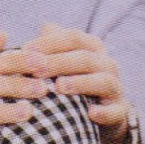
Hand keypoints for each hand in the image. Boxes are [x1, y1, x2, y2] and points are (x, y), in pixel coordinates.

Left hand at [21, 24, 136, 143]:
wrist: (99, 114)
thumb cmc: (71, 82)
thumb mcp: (60, 63)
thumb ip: (48, 47)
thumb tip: (34, 29)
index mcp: (91, 47)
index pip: (72, 37)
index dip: (49, 42)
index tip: (25, 50)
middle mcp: (106, 63)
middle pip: (85, 57)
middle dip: (59, 62)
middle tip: (35, 70)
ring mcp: (115, 87)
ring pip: (103, 81)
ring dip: (81, 83)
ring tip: (59, 87)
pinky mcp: (119, 112)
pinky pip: (114, 111)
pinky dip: (104, 112)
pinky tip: (90, 114)